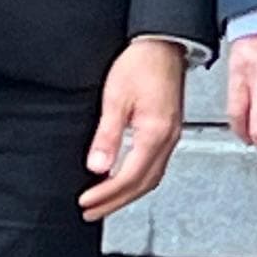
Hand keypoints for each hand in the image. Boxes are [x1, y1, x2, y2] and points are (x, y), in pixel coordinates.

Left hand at [84, 38, 188, 217]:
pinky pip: (154, 165)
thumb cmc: (142, 63)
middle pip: (143, 184)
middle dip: (116, 202)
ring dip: (127, 194)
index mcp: (156, 133)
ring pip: (151, 177)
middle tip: (92, 212)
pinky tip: (124, 178)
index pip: (130, 176)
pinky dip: (137, 179)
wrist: (162, 44)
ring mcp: (171, 136)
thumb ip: (108, 135)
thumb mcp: (116, 98)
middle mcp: (167, 139)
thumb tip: (98, 166)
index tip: (86, 202)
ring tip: (105, 202)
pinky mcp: (168, 130)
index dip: (107, 194)